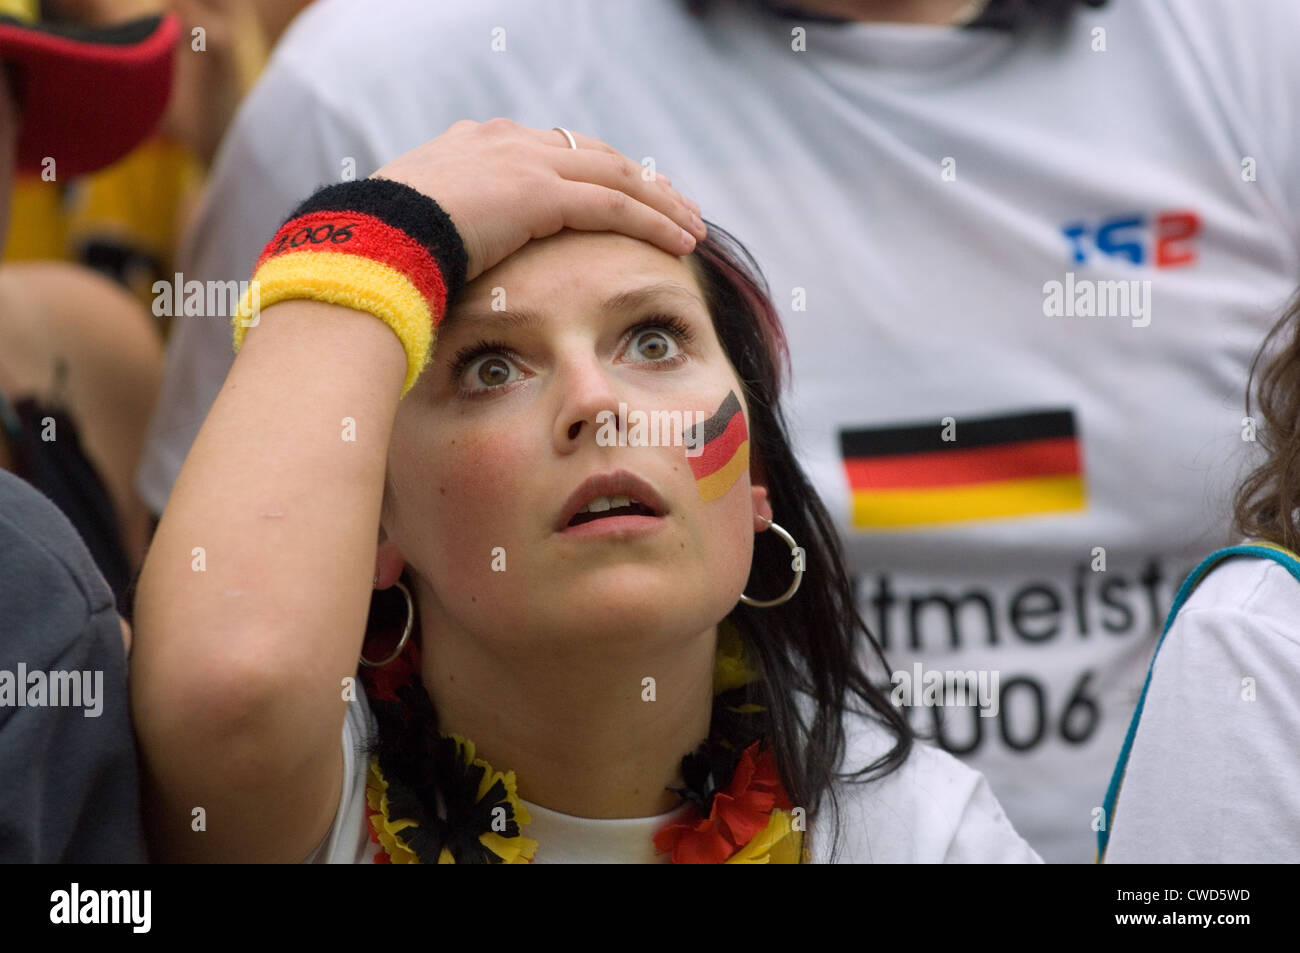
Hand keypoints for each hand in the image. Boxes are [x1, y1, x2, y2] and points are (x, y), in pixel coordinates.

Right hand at [370, 119, 705, 283]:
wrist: (368, 239)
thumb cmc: (381, 247)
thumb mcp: (417, 229)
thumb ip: (446, 229)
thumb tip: (446, 261)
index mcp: (477, 145)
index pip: (555, 152)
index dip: (596, 172)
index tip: (624, 191)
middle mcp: (507, 142)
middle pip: (595, 155)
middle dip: (641, 181)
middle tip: (676, 204)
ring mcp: (526, 162)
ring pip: (616, 176)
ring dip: (660, 202)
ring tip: (693, 227)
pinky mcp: (542, 192)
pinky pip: (615, 205)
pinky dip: (653, 221)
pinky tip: (682, 242)